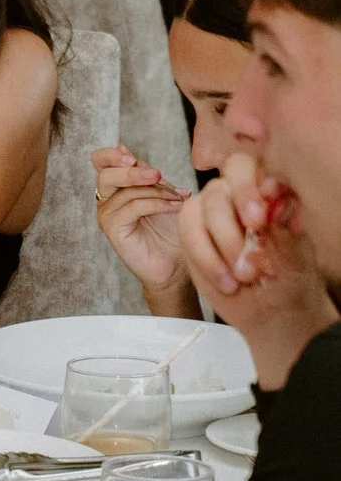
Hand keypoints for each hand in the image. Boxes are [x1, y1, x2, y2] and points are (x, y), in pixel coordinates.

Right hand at [92, 145, 188, 297]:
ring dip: (156, 191)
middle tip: (158, 175)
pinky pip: (131, 207)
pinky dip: (156, 204)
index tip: (131, 157)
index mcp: (116, 186)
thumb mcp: (162, 192)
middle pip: (106, 174)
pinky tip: (174, 207)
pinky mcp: (112, 229)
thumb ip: (146, 173)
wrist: (177, 262)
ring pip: (123, 191)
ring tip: (179, 198)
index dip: (110, 155)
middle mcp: (106, 199)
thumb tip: (123, 146)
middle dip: (133, 172)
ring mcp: (107, 215)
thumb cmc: (172, 228)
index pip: (100, 161)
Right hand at [181, 152, 334, 388]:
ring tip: (243, 277)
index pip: (249, 168)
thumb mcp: (294, 257)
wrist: (272, 312)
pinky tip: (227, 282)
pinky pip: (187, 235)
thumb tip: (274, 201)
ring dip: (218, 247)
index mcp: (267, 192)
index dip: (247, 189)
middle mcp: (236, 196)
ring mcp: (211, 213)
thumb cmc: (291, 280)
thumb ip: (283, 229)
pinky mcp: (192, 234)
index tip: (257, 220)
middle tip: (247, 259)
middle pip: (219, 190)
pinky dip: (206, 260)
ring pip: (197, 211)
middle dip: (230, 227)